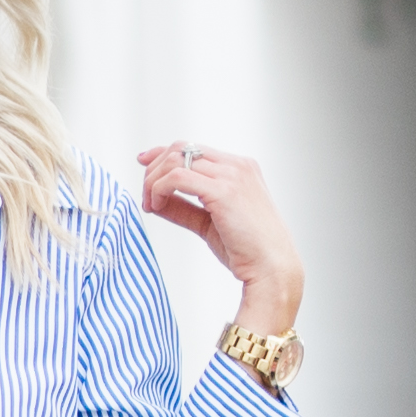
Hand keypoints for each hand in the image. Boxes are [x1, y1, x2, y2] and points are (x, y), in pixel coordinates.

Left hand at [137, 141, 304, 335]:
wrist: (272, 269)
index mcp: (240, 168)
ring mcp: (232, 175)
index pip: (193, 148)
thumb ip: (185, 208)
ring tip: (150, 205)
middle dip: (155, 169)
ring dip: (154, 180)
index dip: (163, 154)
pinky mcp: (224, 191)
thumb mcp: (210, 223)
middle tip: (146, 197)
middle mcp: (237, 165)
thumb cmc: (247, 251)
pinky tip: (157, 207)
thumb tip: (157, 200)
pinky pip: (178, 177)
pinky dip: (160, 189)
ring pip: (177, 159)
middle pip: (182, 148)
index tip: (143, 164)